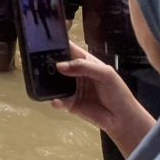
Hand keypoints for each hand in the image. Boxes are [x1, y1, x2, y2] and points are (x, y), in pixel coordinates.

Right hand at [51, 42, 154, 156]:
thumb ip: (84, 66)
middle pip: (57, 64)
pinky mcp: (69, 103)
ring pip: (54, 82)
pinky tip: (56, 101)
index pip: (68, 48)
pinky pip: (58, 100)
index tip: (41, 40)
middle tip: (36, 60)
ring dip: (48, 81)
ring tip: (41, 79)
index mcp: (84, 61)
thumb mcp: (105, 74)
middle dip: (46, 62)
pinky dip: (55, 100)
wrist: (123, 119)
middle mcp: (74, 73)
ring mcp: (71, 88)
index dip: (56, 43)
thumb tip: (60, 66)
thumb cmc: (118, 93)